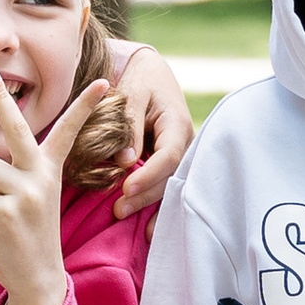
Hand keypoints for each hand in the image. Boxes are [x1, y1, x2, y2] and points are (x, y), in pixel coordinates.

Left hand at [0, 69, 107, 304]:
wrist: (39, 278)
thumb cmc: (27, 233)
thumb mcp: (17, 200)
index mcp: (50, 170)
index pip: (68, 132)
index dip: (85, 106)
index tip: (105, 82)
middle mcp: (41, 175)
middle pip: (15, 127)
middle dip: (0, 95)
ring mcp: (26, 191)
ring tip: (0, 214)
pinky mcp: (7, 210)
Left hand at [106, 40, 193, 217]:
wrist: (153, 74)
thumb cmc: (141, 81)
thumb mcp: (132, 94)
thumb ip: (128, 125)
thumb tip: (125, 162)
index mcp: (178, 124)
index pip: (169, 156)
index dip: (149, 175)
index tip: (126, 188)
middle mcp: (186, 144)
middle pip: (170, 177)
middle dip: (145, 196)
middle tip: (118, 210)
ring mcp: (182, 155)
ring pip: (170, 185)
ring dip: (149, 205)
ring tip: (123, 217)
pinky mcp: (172, 164)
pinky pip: (167, 186)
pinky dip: (157, 206)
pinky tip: (149, 230)